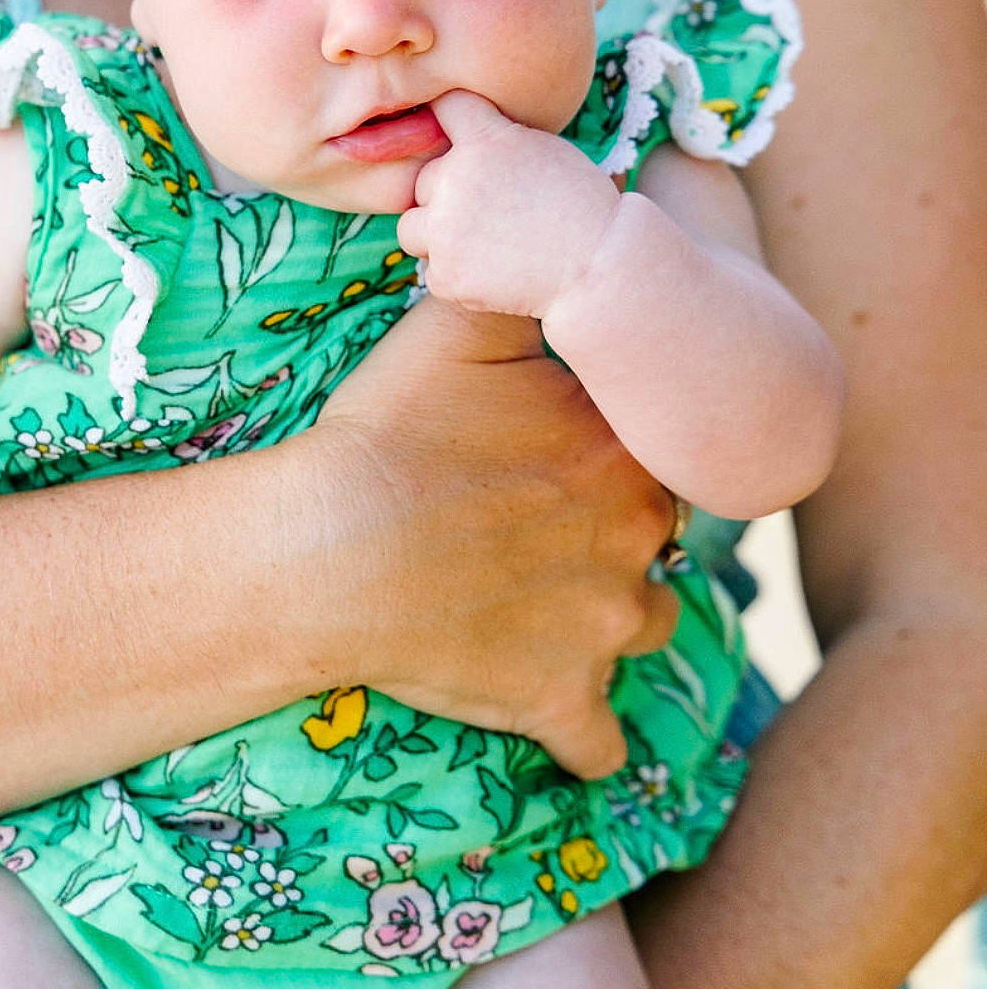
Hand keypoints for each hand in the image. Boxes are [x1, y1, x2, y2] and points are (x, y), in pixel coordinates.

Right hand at [311, 292, 678, 777]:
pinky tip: (556, 711)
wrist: (328, 550)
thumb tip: (559, 246)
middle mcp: (636, 542)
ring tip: (551, 600)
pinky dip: (582, 729)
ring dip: (610, 614)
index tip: (562, 449)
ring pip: (645, 625)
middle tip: (545, 518)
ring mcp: (601, 631)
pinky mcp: (556, 702)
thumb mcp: (455, 326)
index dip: (614, 447)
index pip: (659, 449)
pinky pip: (597, 741)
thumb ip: (521, 283)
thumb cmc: (390, 431)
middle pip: (659, 535)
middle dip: (617, 526)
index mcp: (621, 450)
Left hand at [397, 91, 619, 320]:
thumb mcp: (543, 150)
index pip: (444, 107)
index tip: (459, 134)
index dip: (451, 120)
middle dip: (448, 193)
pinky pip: (432, 270)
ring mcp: (446, 232)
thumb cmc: (581, 205)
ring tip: (480, 241)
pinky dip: (457, 273)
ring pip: (411, 227)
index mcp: (485, 141)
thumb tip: (452, 135)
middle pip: (424, 178)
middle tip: (490, 211)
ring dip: (437, 233)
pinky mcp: (447, 275)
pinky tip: (494, 270)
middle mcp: (456, 182)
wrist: (598, 267)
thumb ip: (495, 140)